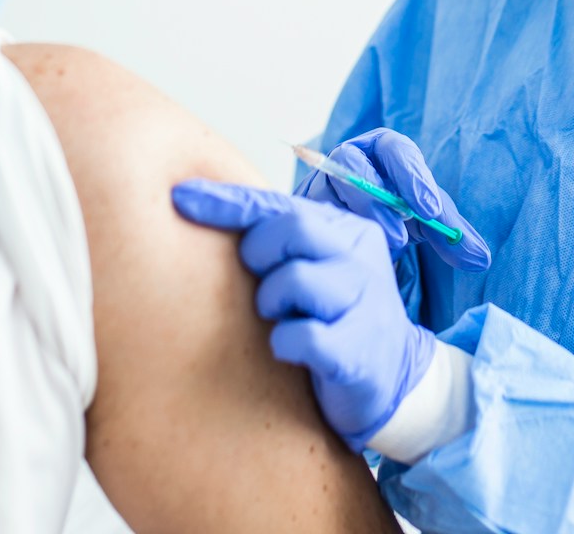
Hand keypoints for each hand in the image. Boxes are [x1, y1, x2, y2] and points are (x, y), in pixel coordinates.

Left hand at [172, 179, 438, 450]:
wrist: (393, 377)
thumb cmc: (335, 315)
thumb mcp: (315, 266)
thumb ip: (279, 240)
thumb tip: (206, 211)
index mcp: (346, 231)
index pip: (278, 204)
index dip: (226, 201)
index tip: (180, 197)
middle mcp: (359, 258)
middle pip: (292, 228)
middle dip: (258, 252)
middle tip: (260, 281)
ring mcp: (363, 303)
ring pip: (295, 279)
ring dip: (270, 301)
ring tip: (280, 317)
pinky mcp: (357, 351)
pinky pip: (303, 335)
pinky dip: (284, 341)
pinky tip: (288, 349)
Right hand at [295, 128, 491, 270]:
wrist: (358, 226)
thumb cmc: (399, 212)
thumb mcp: (427, 221)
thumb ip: (453, 236)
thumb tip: (482, 260)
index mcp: (385, 150)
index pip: (396, 150)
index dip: (412, 176)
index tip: (430, 210)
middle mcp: (350, 157)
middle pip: (353, 165)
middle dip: (376, 200)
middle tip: (400, 237)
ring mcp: (321, 181)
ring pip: (327, 193)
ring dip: (354, 220)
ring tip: (380, 249)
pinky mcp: (301, 207)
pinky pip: (308, 218)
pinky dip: (328, 235)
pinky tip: (346, 256)